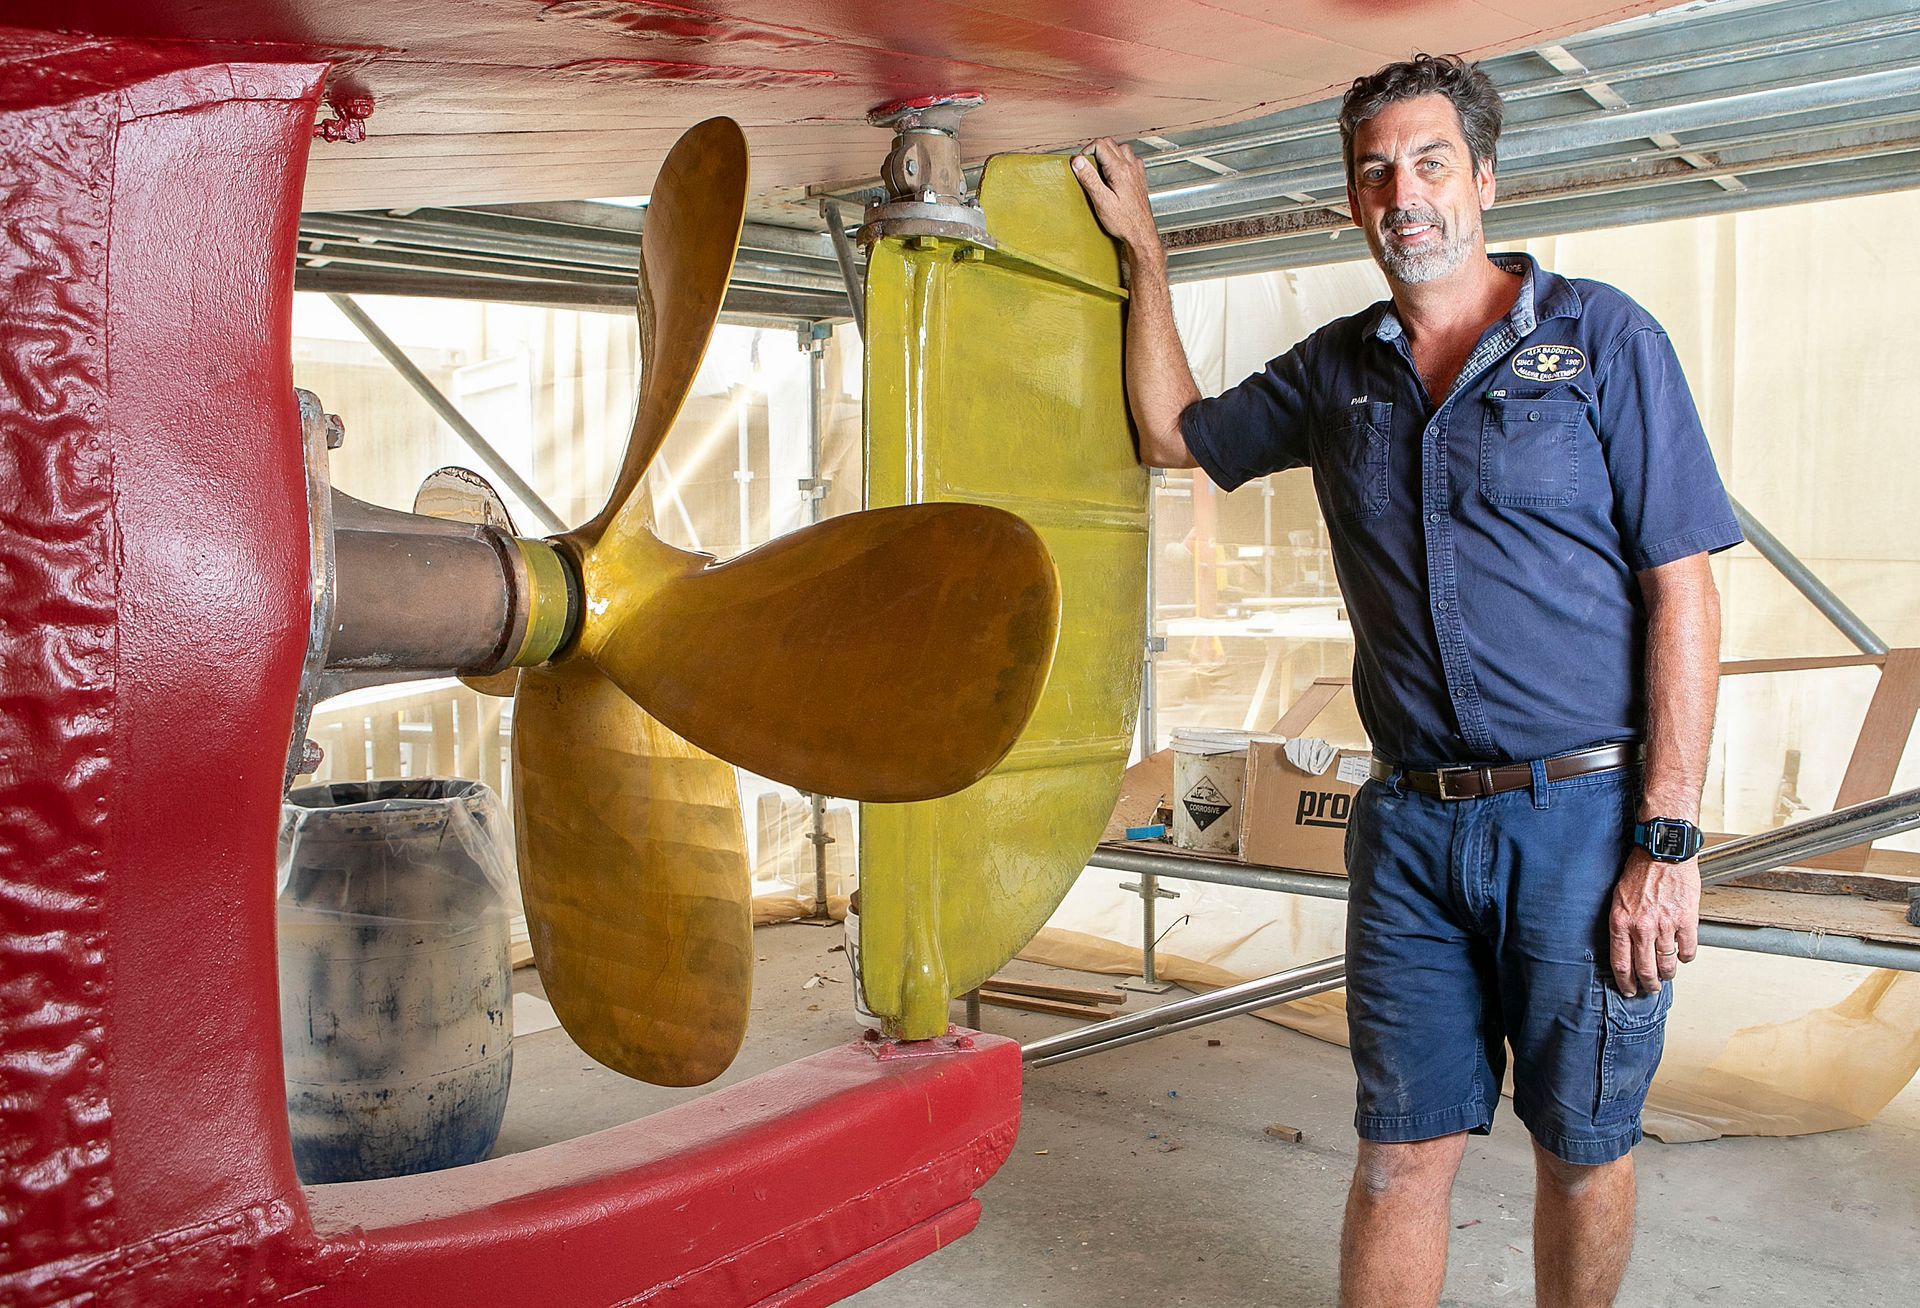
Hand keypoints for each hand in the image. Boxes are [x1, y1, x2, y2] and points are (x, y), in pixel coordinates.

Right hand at [1071, 138, 1161, 265]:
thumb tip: (1078, 161)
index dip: (1086, 151)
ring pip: (1122, 148)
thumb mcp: (1101, 201)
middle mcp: (1131, 167)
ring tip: (1100, 167)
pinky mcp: (1140, 178)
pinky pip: (1131, 158)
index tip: (1080, 163)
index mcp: (1120, 170)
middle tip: (1087, 165)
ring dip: (1109, 153)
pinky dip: (1120, 159)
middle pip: (1110, 143)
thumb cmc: (1124, 222)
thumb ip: (1089, 179)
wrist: (1141, 233)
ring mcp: (1137, 171)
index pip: (1100, 145)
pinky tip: (1115, 172)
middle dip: (1095, 150)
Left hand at [1608, 848, 1699, 996]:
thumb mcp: (1618, 898)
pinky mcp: (1687, 920)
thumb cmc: (1640, 871)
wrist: (1663, 852)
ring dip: (1668, 973)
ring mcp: (1666, 925)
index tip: (1629, 990)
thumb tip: (1626, 948)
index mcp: (1621, 922)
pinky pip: (1688, 950)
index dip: (1626, 982)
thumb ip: (1622, 924)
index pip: (1621, 963)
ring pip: (1667, 963)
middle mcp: (1642, 927)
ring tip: (1667, 974)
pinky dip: (1685, 957)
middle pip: (1645, 969)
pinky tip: (1682, 955)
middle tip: (1651, 988)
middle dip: (1649, 984)